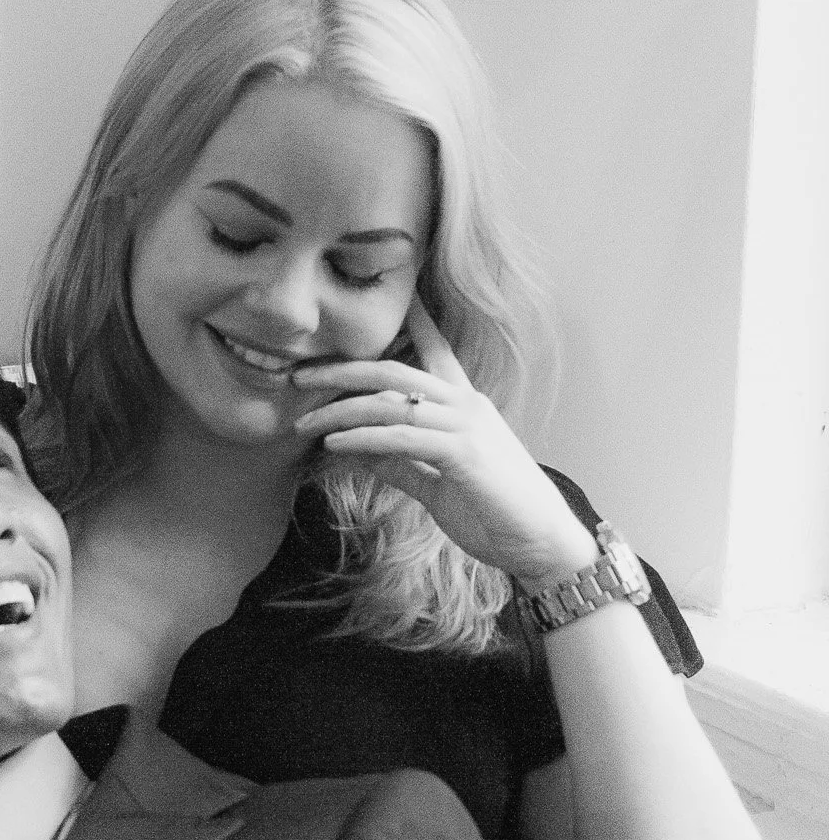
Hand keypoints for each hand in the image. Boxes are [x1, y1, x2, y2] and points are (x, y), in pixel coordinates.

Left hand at [291, 297, 597, 583]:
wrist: (541, 543)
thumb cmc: (495, 512)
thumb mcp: (438, 482)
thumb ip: (401, 464)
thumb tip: (359, 451)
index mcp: (464, 405)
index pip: (437, 349)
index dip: (416, 320)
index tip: (393, 296)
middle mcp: (465, 405)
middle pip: (393, 371)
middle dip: (341, 371)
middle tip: (299, 376)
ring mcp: (465, 426)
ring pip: (390, 402)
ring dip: (340, 411)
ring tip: (304, 422)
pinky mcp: (462, 453)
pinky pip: (402, 437)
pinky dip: (364, 438)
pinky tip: (335, 443)